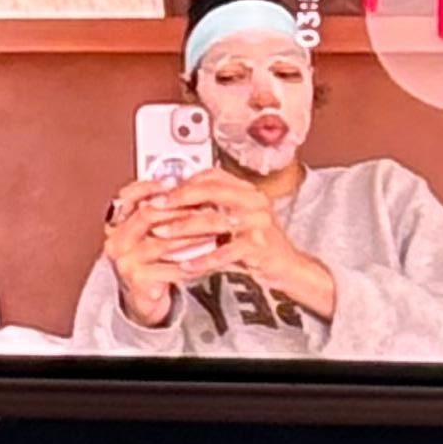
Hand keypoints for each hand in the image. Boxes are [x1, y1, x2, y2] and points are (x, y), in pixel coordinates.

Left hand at [106, 165, 334, 325]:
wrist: (289, 267)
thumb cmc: (258, 241)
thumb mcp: (237, 218)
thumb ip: (212, 206)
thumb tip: (172, 198)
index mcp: (247, 190)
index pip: (211, 176)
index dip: (183, 181)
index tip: (158, 190)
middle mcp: (254, 201)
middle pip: (210, 192)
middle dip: (177, 199)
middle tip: (153, 207)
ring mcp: (258, 223)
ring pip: (214, 221)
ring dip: (183, 228)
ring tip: (161, 234)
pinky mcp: (260, 247)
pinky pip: (225, 252)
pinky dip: (203, 259)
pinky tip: (185, 265)